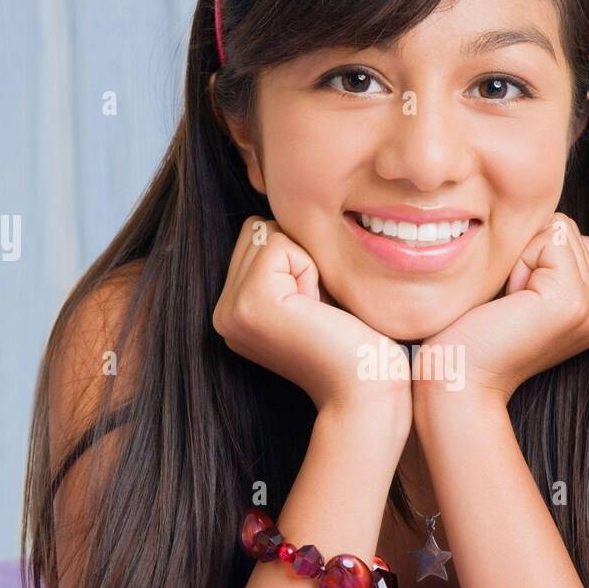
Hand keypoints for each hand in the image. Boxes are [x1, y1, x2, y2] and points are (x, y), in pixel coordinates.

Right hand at [213, 217, 412, 417]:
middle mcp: (221, 313)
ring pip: (269, 232)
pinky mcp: (250, 304)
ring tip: (317, 311)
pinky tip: (317, 312)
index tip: (316, 309)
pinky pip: (281, 244)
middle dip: (300, 256)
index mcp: (233, 310)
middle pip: (259, 228)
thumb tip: (277, 199)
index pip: (258, 237)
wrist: (367, 388)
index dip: (299, 259)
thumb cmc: (354, 341)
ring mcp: (230, 311)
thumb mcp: (310, 292)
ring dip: (306, 263)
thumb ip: (286, 260)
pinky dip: (310, 270)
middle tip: (318, 309)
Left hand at [413, 213, 588, 402]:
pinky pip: (551, 238)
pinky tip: (508, 302)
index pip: (569, 239)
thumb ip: (542, 262)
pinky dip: (519, 261)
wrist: (457, 382)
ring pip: (559, 229)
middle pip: (566, 229)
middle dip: (526, 253)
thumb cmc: (469, 337)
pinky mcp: (573, 301)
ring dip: (521, 257)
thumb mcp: (515, 292)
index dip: (529, 255)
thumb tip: (549, 218)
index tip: (508, 303)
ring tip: (507, 304)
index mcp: (588, 309)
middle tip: (505, 304)